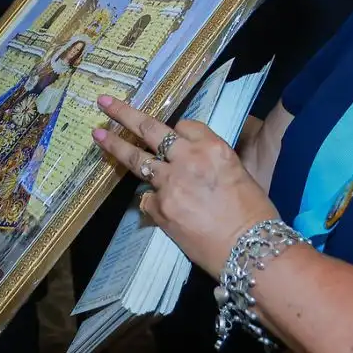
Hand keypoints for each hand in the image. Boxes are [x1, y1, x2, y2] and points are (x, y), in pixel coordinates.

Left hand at [92, 95, 278, 275]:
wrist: (249, 250)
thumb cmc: (254, 214)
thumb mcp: (239, 174)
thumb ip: (211, 162)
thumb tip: (193, 164)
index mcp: (213, 148)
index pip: (183, 126)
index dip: (176, 130)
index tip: (172, 133)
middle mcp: (188, 159)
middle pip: (150, 129)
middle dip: (124, 114)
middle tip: (104, 102)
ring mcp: (170, 184)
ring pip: (136, 159)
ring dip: (115, 146)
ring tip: (98, 136)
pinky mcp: (160, 209)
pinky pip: (146, 198)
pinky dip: (150, 199)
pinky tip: (158, 206)